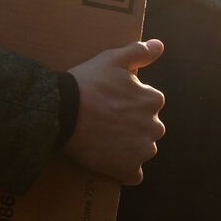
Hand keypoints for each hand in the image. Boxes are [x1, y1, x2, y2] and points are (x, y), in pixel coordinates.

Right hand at [64, 40, 166, 184]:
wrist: (61, 112)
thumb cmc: (86, 84)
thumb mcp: (112, 59)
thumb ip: (139, 52)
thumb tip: (159, 45)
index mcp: (153, 100)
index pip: (148, 104)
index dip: (128, 103)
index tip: (109, 103)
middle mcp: (154, 127)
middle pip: (147, 128)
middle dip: (131, 126)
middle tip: (104, 122)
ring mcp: (141, 150)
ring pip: (141, 150)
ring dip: (127, 147)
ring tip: (102, 141)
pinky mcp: (127, 169)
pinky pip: (133, 174)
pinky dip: (124, 170)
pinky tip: (108, 161)